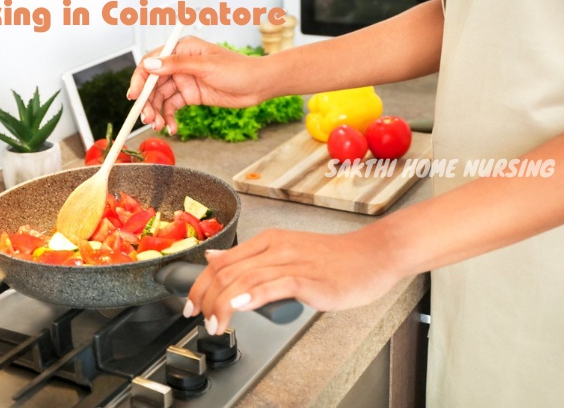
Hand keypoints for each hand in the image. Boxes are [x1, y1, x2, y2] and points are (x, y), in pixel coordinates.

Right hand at [127, 37, 268, 132]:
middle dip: (148, 102)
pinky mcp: (191, 95)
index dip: (140, 79)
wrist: (258, 86)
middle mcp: (180, 64)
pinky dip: (170, 118)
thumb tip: (151, 65)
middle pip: (154, 83)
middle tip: (147, 119)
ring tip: (160, 126)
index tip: (134, 96)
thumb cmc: (238, 69)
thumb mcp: (206, 66)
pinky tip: (172, 128)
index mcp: (181, 49)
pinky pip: (173, 107)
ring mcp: (185, 80)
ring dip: (157, 112)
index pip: (152, 63)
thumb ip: (177, 65)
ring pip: (162, 98)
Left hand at [184, 228, 401, 334]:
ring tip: (215, 324)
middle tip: (199, 318)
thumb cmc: (334, 259)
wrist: (373, 255)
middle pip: (226, 270)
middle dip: (205, 297)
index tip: (191, 304)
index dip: (200, 283)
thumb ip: (251, 257)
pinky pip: (274, 284)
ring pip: (245, 278)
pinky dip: (252, 295)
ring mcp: (292, 261)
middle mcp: (276, 247)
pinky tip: (239, 306)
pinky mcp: (309, 278)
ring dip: (223, 304)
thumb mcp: (286, 251)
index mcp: (268, 240)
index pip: (221, 260)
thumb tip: (215, 259)